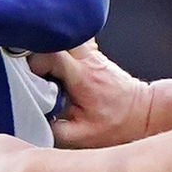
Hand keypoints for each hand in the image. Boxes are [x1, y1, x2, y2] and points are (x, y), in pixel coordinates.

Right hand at [27, 41, 153, 148]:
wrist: (142, 112)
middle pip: (53, 37)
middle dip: (36, 49)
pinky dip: (57, 46)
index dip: (33, 62)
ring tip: (42, 66)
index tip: (29, 76)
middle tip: (31, 68)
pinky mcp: (91, 51)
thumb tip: (31, 119)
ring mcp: (90, 52)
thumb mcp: (82, 136)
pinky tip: (54, 61)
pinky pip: (68, 39)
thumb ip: (54, 129)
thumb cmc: (116, 124)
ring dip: (47, 46)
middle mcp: (86, 58)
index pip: (50, 54)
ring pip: (60, 34)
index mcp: (82, 76)